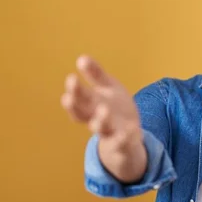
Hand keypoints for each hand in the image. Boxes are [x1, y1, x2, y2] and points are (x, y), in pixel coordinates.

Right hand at [61, 55, 145, 181]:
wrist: (130, 137)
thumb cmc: (115, 108)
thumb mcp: (108, 88)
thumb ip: (96, 74)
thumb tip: (81, 58)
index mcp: (91, 106)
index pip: (78, 98)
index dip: (74, 90)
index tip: (71, 77)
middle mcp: (96, 119)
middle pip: (83, 114)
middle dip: (75, 106)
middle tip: (69, 96)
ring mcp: (109, 133)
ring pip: (101, 128)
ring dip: (101, 120)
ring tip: (103, 109)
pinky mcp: (123, 144)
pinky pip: (122, 142)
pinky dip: (125, 137)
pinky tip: (132, 128)